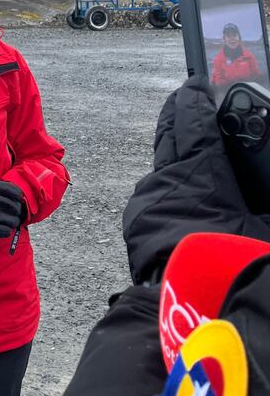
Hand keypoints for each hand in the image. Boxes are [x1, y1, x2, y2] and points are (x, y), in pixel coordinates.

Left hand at [122, 76, 269, 283]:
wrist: (191, 313)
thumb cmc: (235, 264)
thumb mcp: (264, 222)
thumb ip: (258, 185)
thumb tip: (257, 180)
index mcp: (198, 171)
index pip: (193, 119)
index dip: (198, 97)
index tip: (200, 82)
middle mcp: (165, 180)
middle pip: (169, 135)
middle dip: (181, 116)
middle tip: (189, 102)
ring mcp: (147, 204)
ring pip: (161, 169)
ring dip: (178, 158)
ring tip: (197, 155)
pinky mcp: (138, 228)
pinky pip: (155, 197)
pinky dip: (171, 189)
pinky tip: (188, 198)